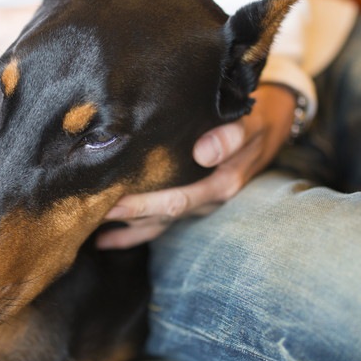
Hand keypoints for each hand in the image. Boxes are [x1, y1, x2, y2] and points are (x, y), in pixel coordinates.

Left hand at [96, 84, 296, 248]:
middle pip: (162, 216)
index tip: (112, 201)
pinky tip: (107, 239)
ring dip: (127, 230)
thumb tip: (202, 152)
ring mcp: (200, 204)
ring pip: (159, 224)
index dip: (142, 205)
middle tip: (89, 213)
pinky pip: (162, 222)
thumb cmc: (255, 121)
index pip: (176, 201)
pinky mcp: (192, 200)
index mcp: (221, 186)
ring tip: (90, 233)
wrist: (271, 125)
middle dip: (126, 216)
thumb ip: (231, 136)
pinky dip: (135, 232)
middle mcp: (208, 201)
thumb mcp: (249, 123)